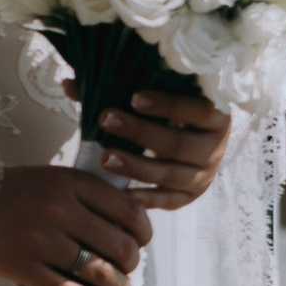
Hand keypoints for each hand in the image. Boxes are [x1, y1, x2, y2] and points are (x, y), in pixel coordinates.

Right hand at [0, 161, 152, 285]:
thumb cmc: (2, 192)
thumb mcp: (48, 179)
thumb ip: (83, 196)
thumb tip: (124, 226)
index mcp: (70, 182)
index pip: (128, 210)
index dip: (143, 232)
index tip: (140, 241)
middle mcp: (60, 208)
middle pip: (120, 244)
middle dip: (131, 262)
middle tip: (126, 268)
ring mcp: (41, 239)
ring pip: (100, 271)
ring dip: (117, 285)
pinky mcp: (22, 267)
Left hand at [96, 85, 233, 210]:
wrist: (200, 143)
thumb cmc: (172, 115)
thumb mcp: (158, 99)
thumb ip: (121, 89)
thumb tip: (69, 84)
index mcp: (216, 116)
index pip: (196, 110)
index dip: (167, 105)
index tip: (134, 98)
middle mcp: (216, 147)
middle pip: (178, 144)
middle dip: (140, 133)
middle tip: (107, 119)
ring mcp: (204, 175)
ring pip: (171, 175)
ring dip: (136, 167)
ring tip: (104, 158)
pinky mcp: (190, 196)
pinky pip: (168, 201)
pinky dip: (145, 199)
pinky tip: (122, 194)